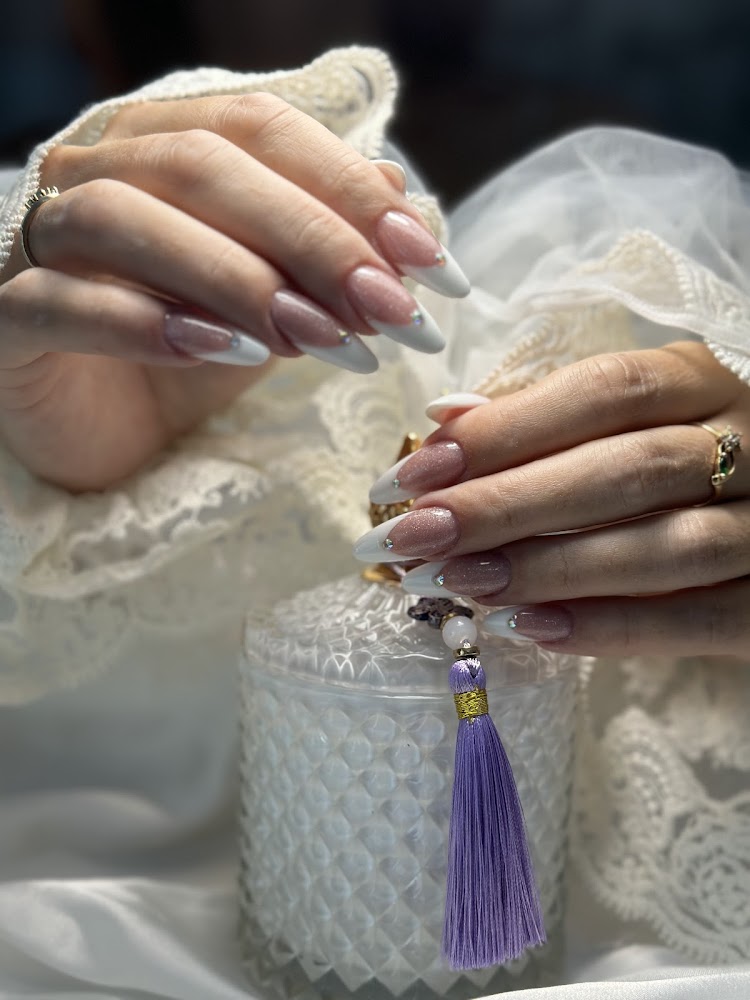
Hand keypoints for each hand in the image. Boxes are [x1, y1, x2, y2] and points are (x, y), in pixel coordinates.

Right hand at [0, 93, 467, 490]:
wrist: (108, 432)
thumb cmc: (194, 354)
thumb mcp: (278, 300)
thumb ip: (327, 245)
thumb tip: (401, 194)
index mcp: (164, 147)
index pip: (260, 130)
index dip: (349, 187)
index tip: (428, 259)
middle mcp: (95, 172)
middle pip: (202, 165)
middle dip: (311, 236)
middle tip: (387, 308)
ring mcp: (38, 242)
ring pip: (124, 219)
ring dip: (234, 276)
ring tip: (314, 339)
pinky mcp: (5, 318)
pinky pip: (59, 300)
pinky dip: (139, 321)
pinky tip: (217, 353)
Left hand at [355, 341, 749, 656]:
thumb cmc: (672, 462)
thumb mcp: (625, 419)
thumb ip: (545, 417)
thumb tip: (446, 419)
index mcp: (707, 381)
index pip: (606, 390)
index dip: (507, 429)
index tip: (416, 470)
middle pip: (628, 470)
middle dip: (507, 506)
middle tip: (416, 536)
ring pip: (666, 548)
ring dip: (549, 568)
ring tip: (461, 582)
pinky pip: (700, 621)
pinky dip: (612, 628)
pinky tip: (530, 628)